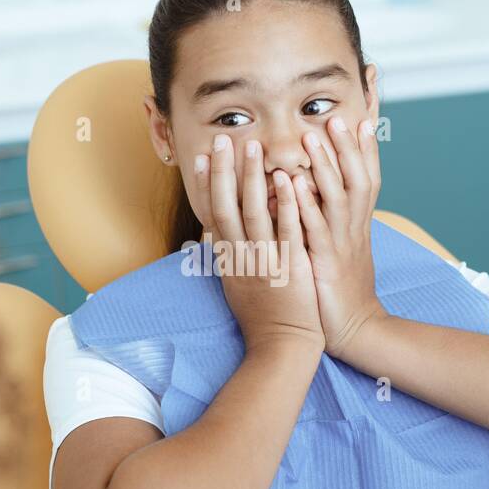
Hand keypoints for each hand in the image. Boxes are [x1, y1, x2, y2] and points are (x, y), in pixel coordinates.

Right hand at [196, 133, 323, 354]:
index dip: (204, 185)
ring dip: (252, 178)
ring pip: (254, 214)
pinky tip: (289, 180)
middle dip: (222, 172)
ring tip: (252, 147)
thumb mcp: (236, 287)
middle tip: (221, 140)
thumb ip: (227, 257)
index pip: (211, 215)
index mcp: (227, 261)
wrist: (281, 349)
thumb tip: (214, 233)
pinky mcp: (289, 269)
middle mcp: (240, 258)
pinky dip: (287, 205)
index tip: (199, 157)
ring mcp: (264, 263)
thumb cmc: (262, 320)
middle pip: (226, 207)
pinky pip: (287, 231)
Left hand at [292, 115, 387, 362]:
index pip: (368, 168)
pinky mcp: (326, 265)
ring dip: (327, 166)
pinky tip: (293, 186)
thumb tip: (318, 183)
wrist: (358, 330)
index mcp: (357, 220)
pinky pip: (316, 231)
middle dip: (349, 144)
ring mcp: (342, 244)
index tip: (370, 103)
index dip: (367, 137)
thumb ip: (333, 213)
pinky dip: (306, 206)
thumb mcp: (341, 243)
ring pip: (339, 197)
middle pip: (360, 176)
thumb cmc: (341, 287)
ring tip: (313, 137)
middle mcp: (354, 226)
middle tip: (336, 112)